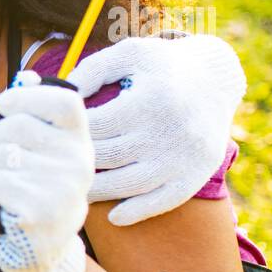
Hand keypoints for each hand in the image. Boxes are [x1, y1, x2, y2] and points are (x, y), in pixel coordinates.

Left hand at [0, 71, 92, 271]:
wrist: (44, 255)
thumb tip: (25, 77)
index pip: (65, 102)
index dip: (27, 96)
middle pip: (15, 126)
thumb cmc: (36, 195)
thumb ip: (37, 119)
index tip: (0, 105)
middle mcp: (78, 162)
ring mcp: (61, 187)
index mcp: (81, 143)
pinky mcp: (39, 211)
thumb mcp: (46, 157)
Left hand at [66, 34, 244, 225]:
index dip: (71, 131)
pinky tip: (114, 217)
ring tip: (76, 189)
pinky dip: (136, 212)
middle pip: (107, 157)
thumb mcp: (130, 54)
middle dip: (77, 161)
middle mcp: (168, 131)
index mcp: (149, 100)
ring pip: (128, 184)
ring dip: (97, 192)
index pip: (95, 126)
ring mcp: (182, 157)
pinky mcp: (195, 175)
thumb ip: (92, 69)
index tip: (55, 135)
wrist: (216, 80)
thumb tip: (62, 94)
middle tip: (55, 166)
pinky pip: (163, 202)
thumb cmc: (162, 66)